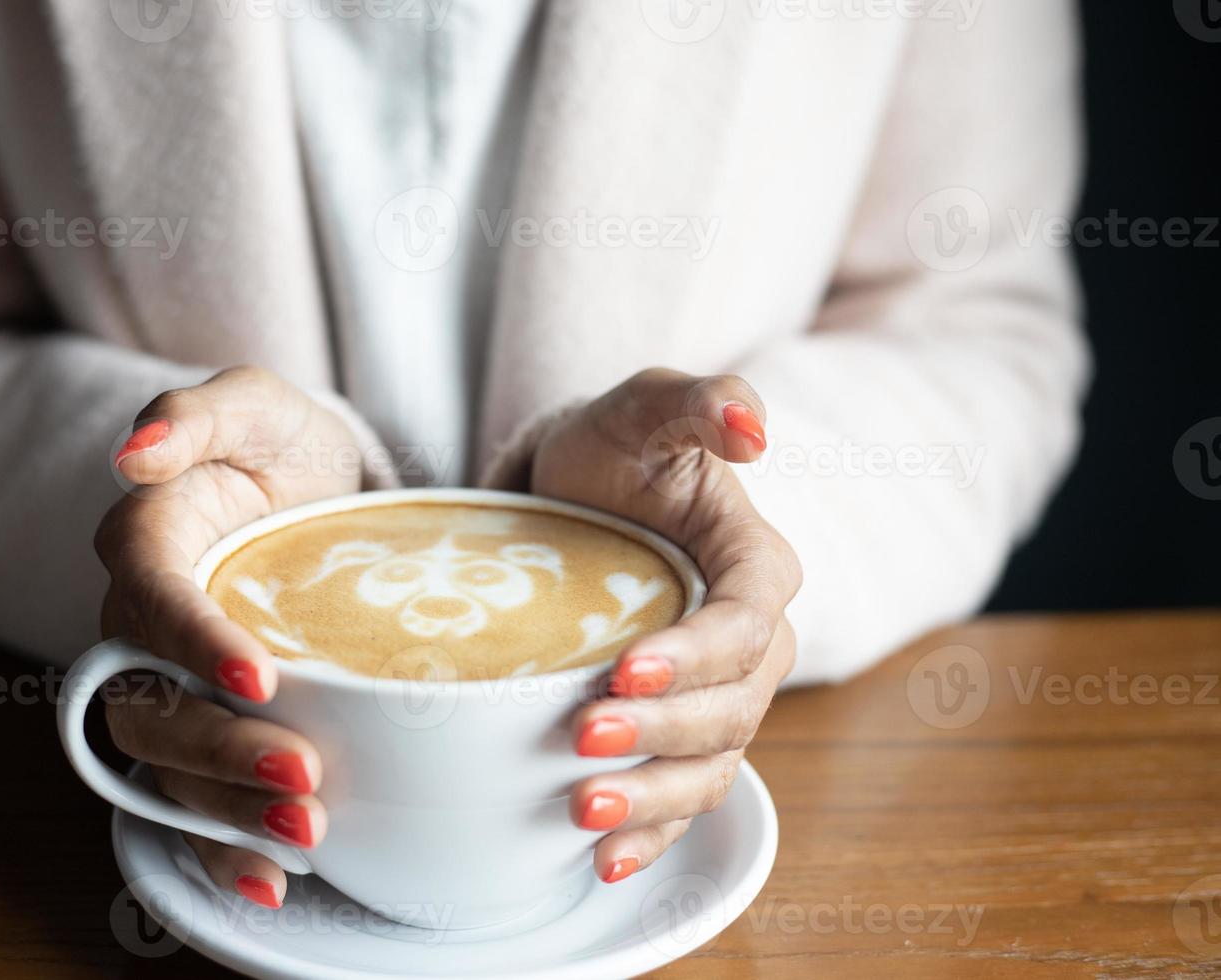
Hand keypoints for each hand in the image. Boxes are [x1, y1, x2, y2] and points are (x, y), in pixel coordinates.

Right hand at [94, 366, 358, 907]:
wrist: (322, 488)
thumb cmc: (284, 443)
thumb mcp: (255, 403)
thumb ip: (195, 415)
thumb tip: (132, 457)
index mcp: (147, 545)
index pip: (152, 599)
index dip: (194, 642)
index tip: (261, 677)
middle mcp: (141, 625)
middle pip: (152, 704)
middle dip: (221, 751)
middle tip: (305, 777)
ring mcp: (169, 683)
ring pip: (170, 764)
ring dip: (230, 810)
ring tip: (309, 835)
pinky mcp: (207, 723)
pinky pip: (194, 797)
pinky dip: (224, 845)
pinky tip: (273, 882)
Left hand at [516, 368, 799, 883]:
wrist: (571, 492)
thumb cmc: (610, 446)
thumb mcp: (646, 405)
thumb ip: (702, 402)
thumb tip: (753, 432)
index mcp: (756, 568)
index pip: (742, 626)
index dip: (695, 657)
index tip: (624, 669)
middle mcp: (751, 642)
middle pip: (727, 707)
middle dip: (660, 731)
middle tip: (581, 736)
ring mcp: (717, 696)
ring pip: (708, 765)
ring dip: (653, 797)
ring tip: (582, 811)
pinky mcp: (677, 734)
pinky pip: (681, 797)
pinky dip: (650, 833)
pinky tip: (602, 862)